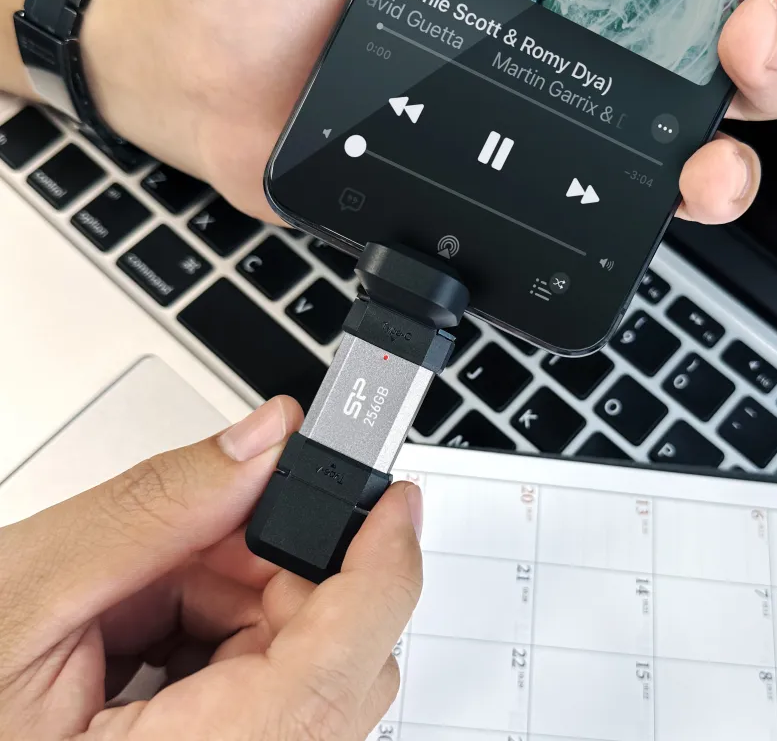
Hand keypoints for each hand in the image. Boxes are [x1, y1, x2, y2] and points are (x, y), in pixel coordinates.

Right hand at [0, 396, 423, 740]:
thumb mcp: (32, 594)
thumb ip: (159, 508)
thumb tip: (263, 440)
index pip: (331, 676)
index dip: (380, 572)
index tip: (395, 501)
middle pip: (326, 656)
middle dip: (274, 566)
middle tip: (205, 522)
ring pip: (302, 659)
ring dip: (239, 595)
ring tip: (142, 590)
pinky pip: (272, 680)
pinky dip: (226, 626)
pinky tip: (154, 623)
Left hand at [79, 0, 776, 224]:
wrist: (207, 77)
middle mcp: (560, 17)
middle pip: (712, 39)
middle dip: (774, 51)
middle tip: (754, 48)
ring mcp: (536, 109)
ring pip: (672, 134)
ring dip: (726, 156)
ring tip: (709, 167)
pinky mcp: (502, 182)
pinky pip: (594, 208)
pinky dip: (646, 217)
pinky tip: (657, 211)